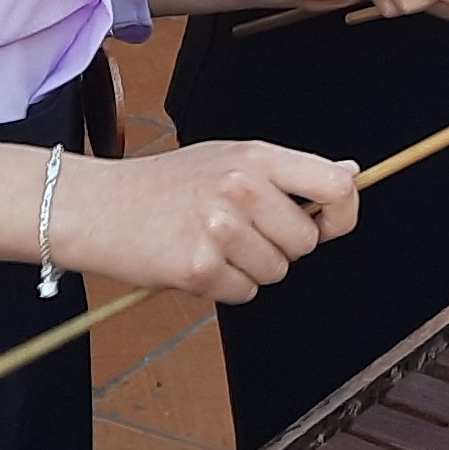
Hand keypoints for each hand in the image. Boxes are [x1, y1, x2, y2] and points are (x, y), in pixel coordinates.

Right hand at [49, 142, 355, 303]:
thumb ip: (288, 171)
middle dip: (282, 247)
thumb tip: (350, 174)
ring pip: (277, 272)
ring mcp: (220, 229)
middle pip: (306, 242)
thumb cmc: (163, 184)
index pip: (334, 186)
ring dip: (251, 269)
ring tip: (213, 244)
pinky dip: (225, 286)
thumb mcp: (228, 158)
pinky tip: (196, 260)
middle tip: (242, 233)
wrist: (98, 206)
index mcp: (255, 156)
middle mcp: (241, 187)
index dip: (344, 213)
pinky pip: (243, 293)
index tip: (330, 224)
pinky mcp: (200, 267)